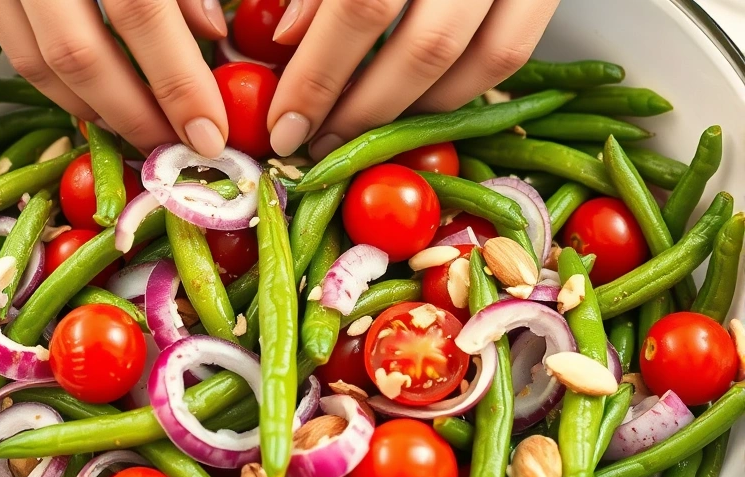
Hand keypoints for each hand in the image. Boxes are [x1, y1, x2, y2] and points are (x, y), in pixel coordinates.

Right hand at [0, 0, 231, 157]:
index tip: (209, 128)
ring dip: (97, 113)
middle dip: (135, 115)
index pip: (142, 9)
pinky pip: (17, 51)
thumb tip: (211, 30)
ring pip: (42, 62)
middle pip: (82, 52)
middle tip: (177, 148)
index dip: (178, 80)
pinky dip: (60, 90)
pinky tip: (98, 105)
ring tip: (144, 134)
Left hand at [266, 0, 561, 158]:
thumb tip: (287, 39)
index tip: (286, 126)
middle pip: (424, 46)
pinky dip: (460, 90)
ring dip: (417, 113)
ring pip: (479, 59)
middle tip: (321, 143)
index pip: (360, 8)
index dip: (317, 78)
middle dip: (365, 112)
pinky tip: (414, 103)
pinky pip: (511, 51)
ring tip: (365, 132)